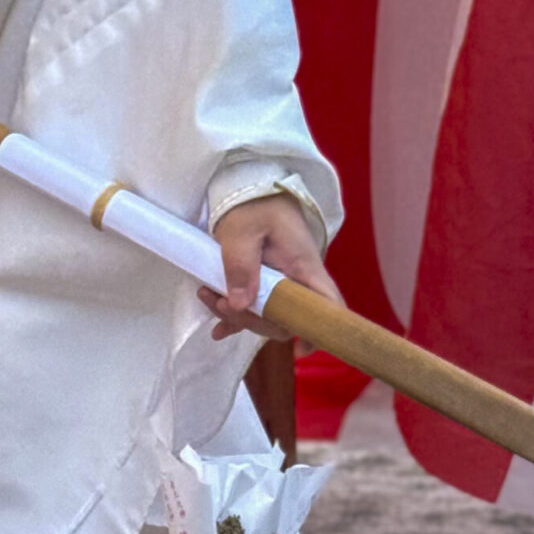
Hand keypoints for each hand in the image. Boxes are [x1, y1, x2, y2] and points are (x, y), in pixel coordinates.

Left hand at [198, 193, 340, 349]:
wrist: (250, 186)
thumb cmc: (253, 203)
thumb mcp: (241, 230)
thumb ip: (240, 266)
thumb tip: (240, 305)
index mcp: (303, 266)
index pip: (327, 304)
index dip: (320, 329)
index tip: (300, 347)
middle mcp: (298, 280)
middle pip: (288, 318)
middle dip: (253, 320)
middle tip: (221, 305)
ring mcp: (283, 283)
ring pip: (267, 314)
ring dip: (236, 315)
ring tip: (206, 295)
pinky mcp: (265, 282)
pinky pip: (254, 308)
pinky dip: (235, 318)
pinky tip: (218, 328)